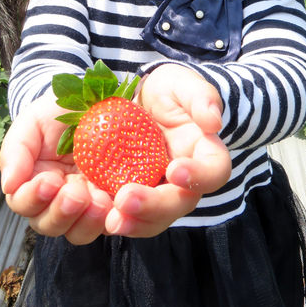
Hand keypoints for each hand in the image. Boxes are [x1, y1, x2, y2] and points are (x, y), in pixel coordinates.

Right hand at [0, 95, 113, 244]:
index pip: (24, 203)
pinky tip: (117, 201)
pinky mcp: (115, 199)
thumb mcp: (34, 123)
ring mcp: (88, 202)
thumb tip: (9, 184)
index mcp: (34, 183)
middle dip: (60, 212)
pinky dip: (113, 217)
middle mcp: (59, 199)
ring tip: (98, 200)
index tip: (49, 181)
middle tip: (75, 194)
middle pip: (49, 224)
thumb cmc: (61, 112)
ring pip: (79, 231)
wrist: (103, 100)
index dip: (33, 198)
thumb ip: (16, 151)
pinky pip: (112, 221)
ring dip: (86, 221)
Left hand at [105, 63, 230, 236]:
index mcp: (203, 154)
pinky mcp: (126, 201)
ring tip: (112, 219)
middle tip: (126, 198)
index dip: (200, 176)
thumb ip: (201, 97)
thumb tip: (213, 122)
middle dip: (154, 206)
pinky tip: (91, 214)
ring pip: (151, 221)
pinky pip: (121, 218)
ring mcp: (154, 194)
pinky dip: (105, 221)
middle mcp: (183, 181)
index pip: (214, 171)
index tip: (175, 169)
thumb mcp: (182, 83)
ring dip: (133, 223)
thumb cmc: (165, 91)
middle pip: (179, 204)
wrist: (133, 98)